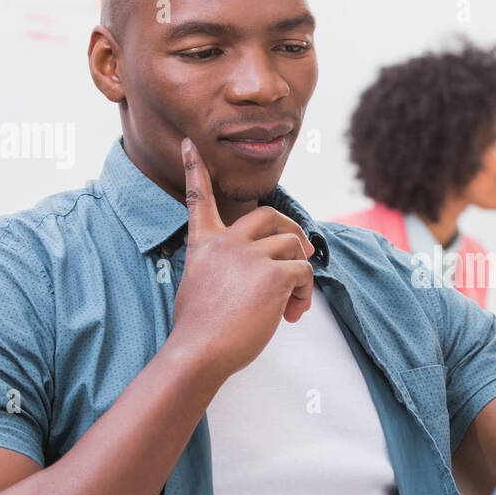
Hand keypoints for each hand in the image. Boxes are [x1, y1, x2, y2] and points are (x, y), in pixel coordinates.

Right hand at [169, 137, 315, 380]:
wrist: (199, 350)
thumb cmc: (199, 330)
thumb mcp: (199, 286)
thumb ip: (223, 269)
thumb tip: (255, 277)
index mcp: (204, 243)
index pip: (199, 198)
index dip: (195, 169)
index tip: (190, 144)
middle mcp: (227, 241)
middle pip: (268, 215)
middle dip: (291, 229)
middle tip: (303, 251)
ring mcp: (251, 254)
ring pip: (293, 247)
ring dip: (300, 274)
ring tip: (291, 305)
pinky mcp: (274, 272)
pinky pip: (304, 271)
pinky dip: (305, 293)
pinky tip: (292, 314)